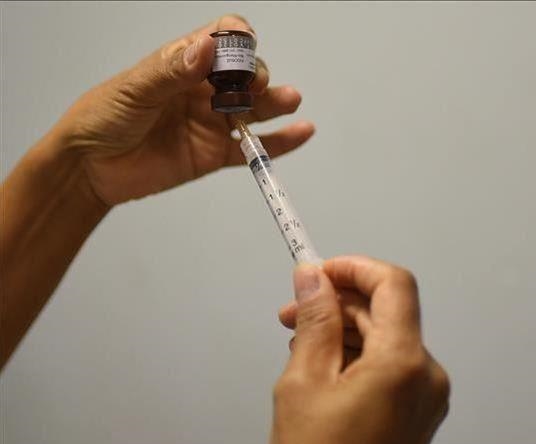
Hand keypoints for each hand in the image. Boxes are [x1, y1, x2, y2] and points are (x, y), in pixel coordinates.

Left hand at [51, 14, 312, 206]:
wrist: (89, 168)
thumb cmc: (102, 119)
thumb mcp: (134, 89)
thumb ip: (172, 70)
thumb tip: (207, 47)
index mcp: (183, 63)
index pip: (222, 39)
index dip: (237, 40)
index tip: (242, 50)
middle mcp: (203, 89)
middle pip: (246, 73)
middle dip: (256, 75)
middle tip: (250, 86)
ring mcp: (212, 121)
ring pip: (256, 107)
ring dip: (277, 102)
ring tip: (290, 100)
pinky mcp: (215, 153)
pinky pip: (254, 147)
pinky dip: (281, 142)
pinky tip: (302, 132)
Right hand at [272, 256, 449, 443]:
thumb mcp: (304, 384)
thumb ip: (314, 322)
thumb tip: (313, 280)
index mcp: (403, 364)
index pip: (393, 284)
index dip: (354, 268)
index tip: (321, 271)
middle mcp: (427, 377)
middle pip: (388, 312)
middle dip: (340, 304)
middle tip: (295, 312)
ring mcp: (427, 397)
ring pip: (388, 338)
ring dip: (347, 331)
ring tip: (302, 347)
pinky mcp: (419, 412)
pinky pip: (393, 365)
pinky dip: (361, 357)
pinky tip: (326, 369)